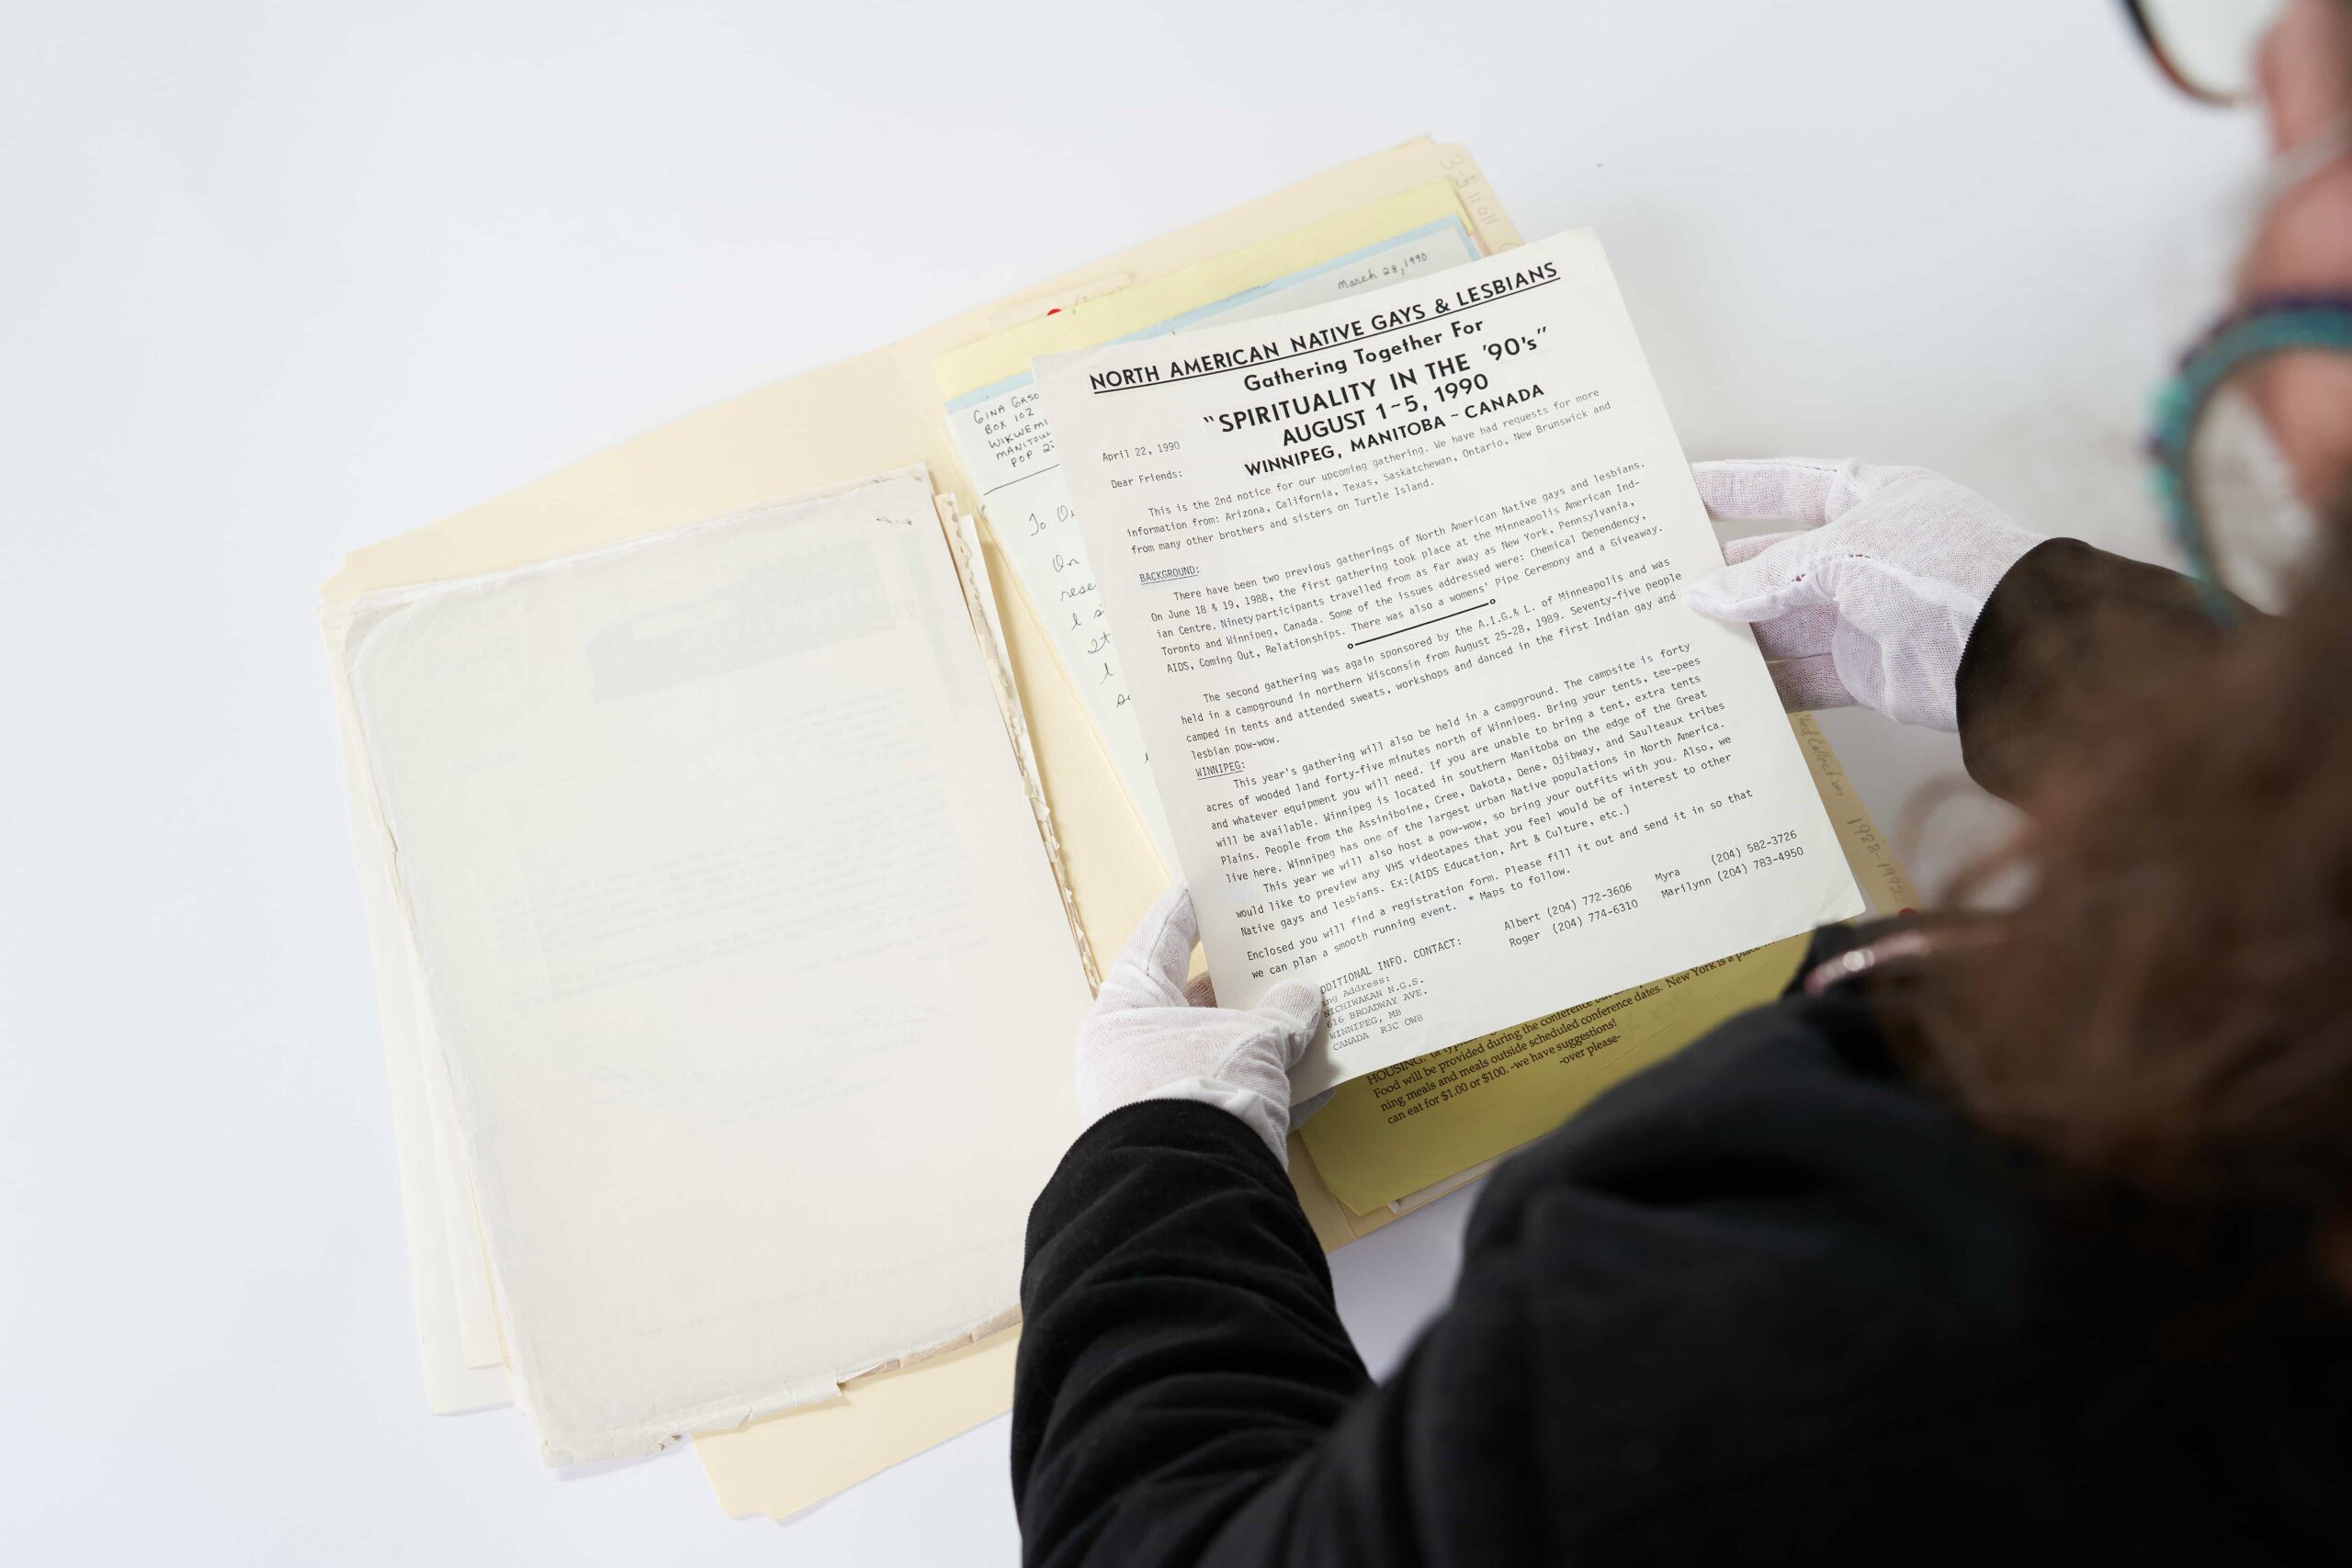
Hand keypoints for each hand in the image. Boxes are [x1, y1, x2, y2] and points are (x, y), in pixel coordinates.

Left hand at [1076, 885, 1323, 1165]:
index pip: (1161, 940)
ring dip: (1267, 1036)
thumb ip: (1282, 1014)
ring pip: (1222, 1051)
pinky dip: (1275, 1086)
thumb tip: (1304, 996)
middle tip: (1284, 948)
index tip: (1207, 880)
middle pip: (1196, 1000)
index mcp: (1129, 1008)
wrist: (1188, 1195)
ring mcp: (1161, 1097)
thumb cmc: (1203, 1091)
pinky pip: (1238, 1097)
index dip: (1188, 909)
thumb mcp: (1251, 1041)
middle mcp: (1135, 1050)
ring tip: (1317, 1009)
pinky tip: (1321, 1079)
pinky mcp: (1190, 1138)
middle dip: (1245, 981)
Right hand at [1684, 459, 2043, 730]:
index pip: (1783, 487)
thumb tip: (1701, 595)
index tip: (1677, 489)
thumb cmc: (1943, 570)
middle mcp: (1862, 555)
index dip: (1731, 488)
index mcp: (1866, 501)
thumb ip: (1767, 577)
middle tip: (1656, 584)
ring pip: (1779, 625)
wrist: (2013, 646)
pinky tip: (1719, 688)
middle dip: (1719, 577)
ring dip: (1733, 635)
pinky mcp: (1866, 671)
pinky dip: (1763, 686)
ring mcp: (1863, 615)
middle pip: (1772, 564)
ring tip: (1672, 641)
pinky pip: (1800, 677)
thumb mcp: (1843, 554)